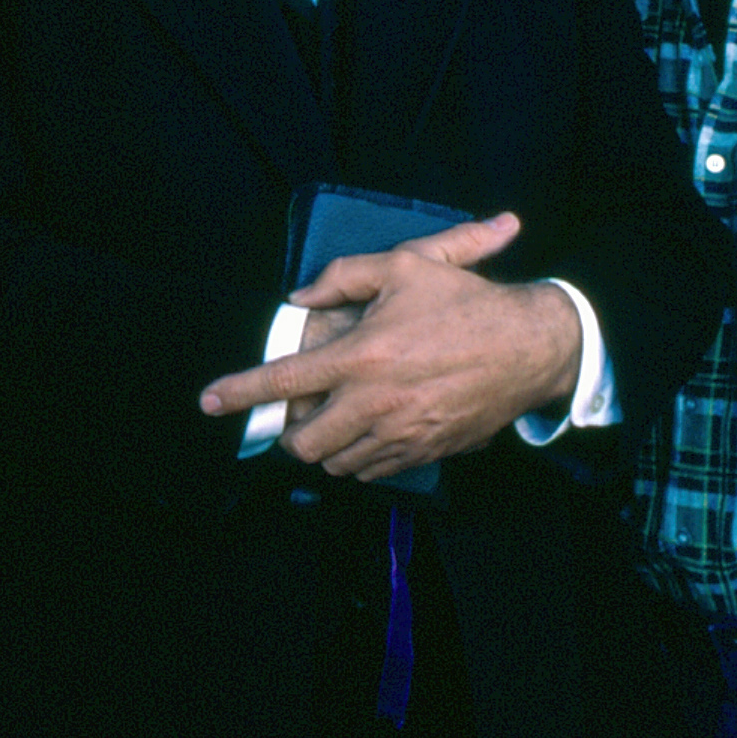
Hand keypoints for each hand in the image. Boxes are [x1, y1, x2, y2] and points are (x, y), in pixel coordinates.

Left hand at [199, 214, 574, 480]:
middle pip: (304, 444)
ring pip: (337, 463)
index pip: (284, 381)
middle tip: (299, 413)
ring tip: (337, 419)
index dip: (240, 392)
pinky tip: (372, 430)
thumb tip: (300, 297)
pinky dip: (360, 458)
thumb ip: (344, 277)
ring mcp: (400, 435)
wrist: (528, 348)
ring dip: (326, 447)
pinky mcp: (423, 454)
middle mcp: (373, 404)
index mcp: (361, 356)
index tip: (208, 402)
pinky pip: (373, 471)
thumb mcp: (406, 266)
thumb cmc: (466, 302)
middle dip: (291, 433)